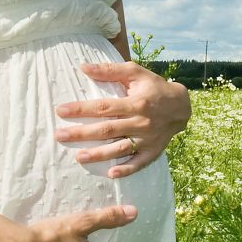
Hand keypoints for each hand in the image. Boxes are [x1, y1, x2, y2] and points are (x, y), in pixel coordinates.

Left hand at [54, 62, 190, 177]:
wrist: (182, 106)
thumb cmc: (154, 87)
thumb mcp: (135, 73)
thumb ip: (110, 70)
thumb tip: (83, 67)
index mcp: (135, 102)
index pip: (103, 107)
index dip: (81, 109)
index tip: (61, 111)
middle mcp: (141, 122)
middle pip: (107, 129)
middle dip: (82, 133)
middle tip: (60, 136)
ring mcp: (147, 139)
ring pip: (120, 148)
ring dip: (99, 154)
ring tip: (79, 157)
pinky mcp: (153, 151)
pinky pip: (139, 162)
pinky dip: (127, 169)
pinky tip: (111, 173)